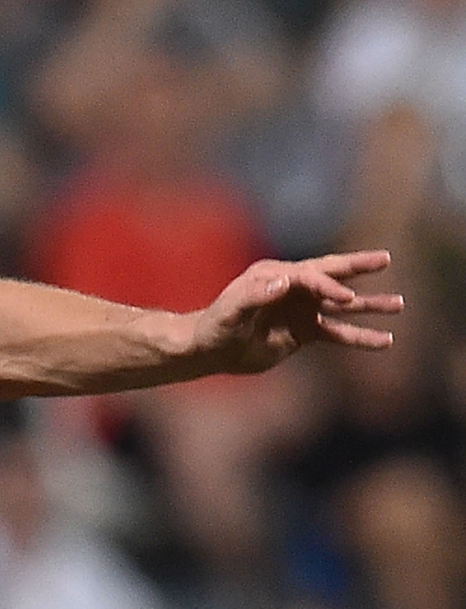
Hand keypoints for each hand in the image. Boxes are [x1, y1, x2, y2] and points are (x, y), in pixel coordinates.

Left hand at [194, 251, 403, 373]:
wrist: (209, 349)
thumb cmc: (214, 327)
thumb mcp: (229, 312)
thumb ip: (252, 296)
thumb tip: (282, 282)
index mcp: (274, 276)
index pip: (309, 276)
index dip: (328, 285)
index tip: (345, 297)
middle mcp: (292, 288)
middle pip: (331, 275)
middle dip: (358, 267)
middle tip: (385, 258)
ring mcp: (301, 310)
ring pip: (342, 305)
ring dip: (369, 305)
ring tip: (399, 304)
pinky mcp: (304, 332)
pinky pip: (338, 332)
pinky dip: (360, 337)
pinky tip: (385, 341)